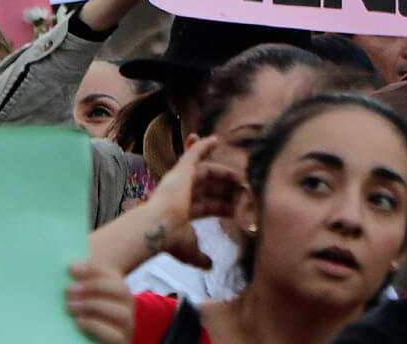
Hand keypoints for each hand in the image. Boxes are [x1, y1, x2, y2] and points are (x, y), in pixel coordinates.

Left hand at [66, 262, 132, 343]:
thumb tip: (72, 267)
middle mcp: (128, 306)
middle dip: (95, 287)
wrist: (96, 338)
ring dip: (95, 306)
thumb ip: (82, 281)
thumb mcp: (86, 294)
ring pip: (122, 313)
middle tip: (69, 290)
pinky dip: (96, 327)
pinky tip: (78, 322)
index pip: (113, 274)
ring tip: (72, 306)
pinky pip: (115, 336)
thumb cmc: (86, 312)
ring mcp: (127, 325)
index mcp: (120, 289)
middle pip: (122, 290)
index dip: (94, 269)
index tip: (72, 268)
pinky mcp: (121, 341)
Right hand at [141, 137, 241, 266]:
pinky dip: (203, 145)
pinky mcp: (181, 170)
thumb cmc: (171, 240)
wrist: (159, 228)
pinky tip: (216, 140)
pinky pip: (193, 153)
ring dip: (224, 172)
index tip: (240, 207)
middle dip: (228, 189)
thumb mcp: (191, 250)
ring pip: (206, 171)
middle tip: (246, 189)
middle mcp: (181, 193)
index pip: (209, 206)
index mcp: (183, 212)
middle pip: (210, 188)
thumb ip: (201, 256)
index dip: (224, 206)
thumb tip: (209, 265)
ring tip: (242, 175)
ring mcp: (180, 180)